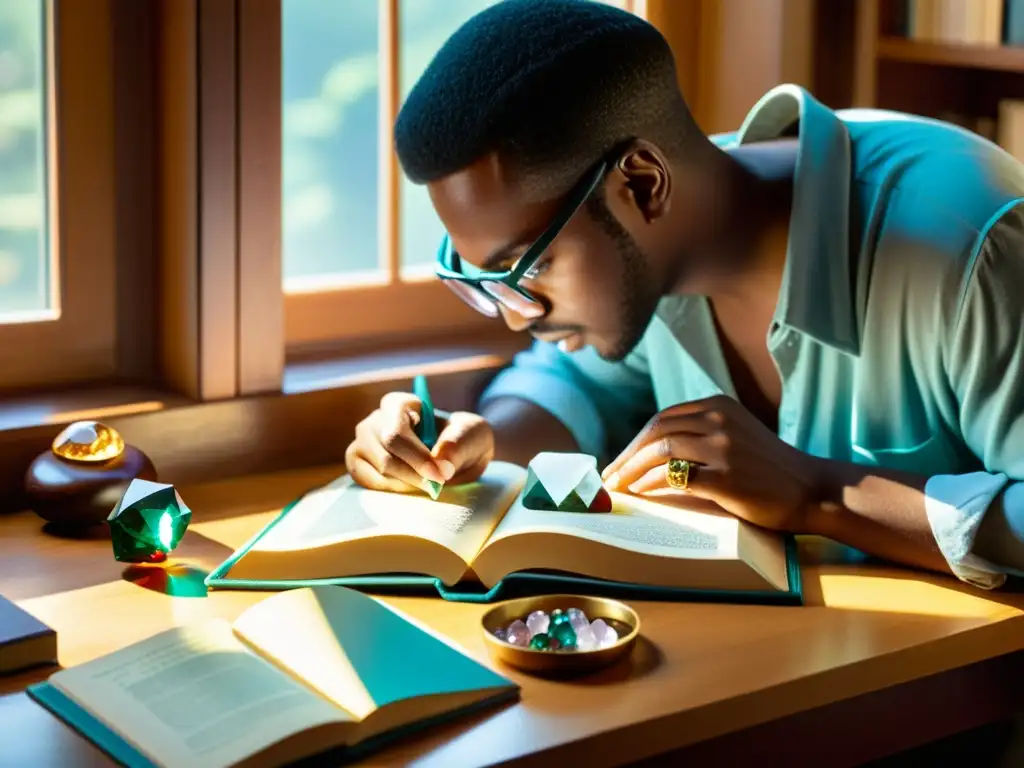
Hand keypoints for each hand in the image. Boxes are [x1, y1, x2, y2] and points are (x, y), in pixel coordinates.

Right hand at [345, 392, 493, 492]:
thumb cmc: (462, 440)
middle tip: (436, 487)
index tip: (440, 476)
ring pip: (378, 472)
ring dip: (405, 485)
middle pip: (385, 455)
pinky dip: (391, 491)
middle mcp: (374, 421)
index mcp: (399, 404)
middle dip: (413, 476)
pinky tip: (409, 487)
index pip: (396, 433)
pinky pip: (367, 483)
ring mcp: (362, 443)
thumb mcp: (473, 434)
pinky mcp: (358, 465)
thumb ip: (459, 443)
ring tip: (426, 484)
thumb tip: (440, 461)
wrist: (454, 457)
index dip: (417, 457)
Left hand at [601, 395, 820, 531]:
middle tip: (609, 476)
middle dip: (627, 455)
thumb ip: (701, 434)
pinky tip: (640, 492)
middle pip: (656, 431)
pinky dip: (650, 483)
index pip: (663, 418)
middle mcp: (719, 419)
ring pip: (660, 449)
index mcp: (719, 405)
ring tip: (618, 486)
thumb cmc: (769, 470)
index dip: (636, 441)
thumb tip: (648, 455)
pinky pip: (675, 475)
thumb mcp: (735, 435)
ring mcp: (723, 446)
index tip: (620, 460)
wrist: (811, 489)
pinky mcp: (726, 475)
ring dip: (632, 469)